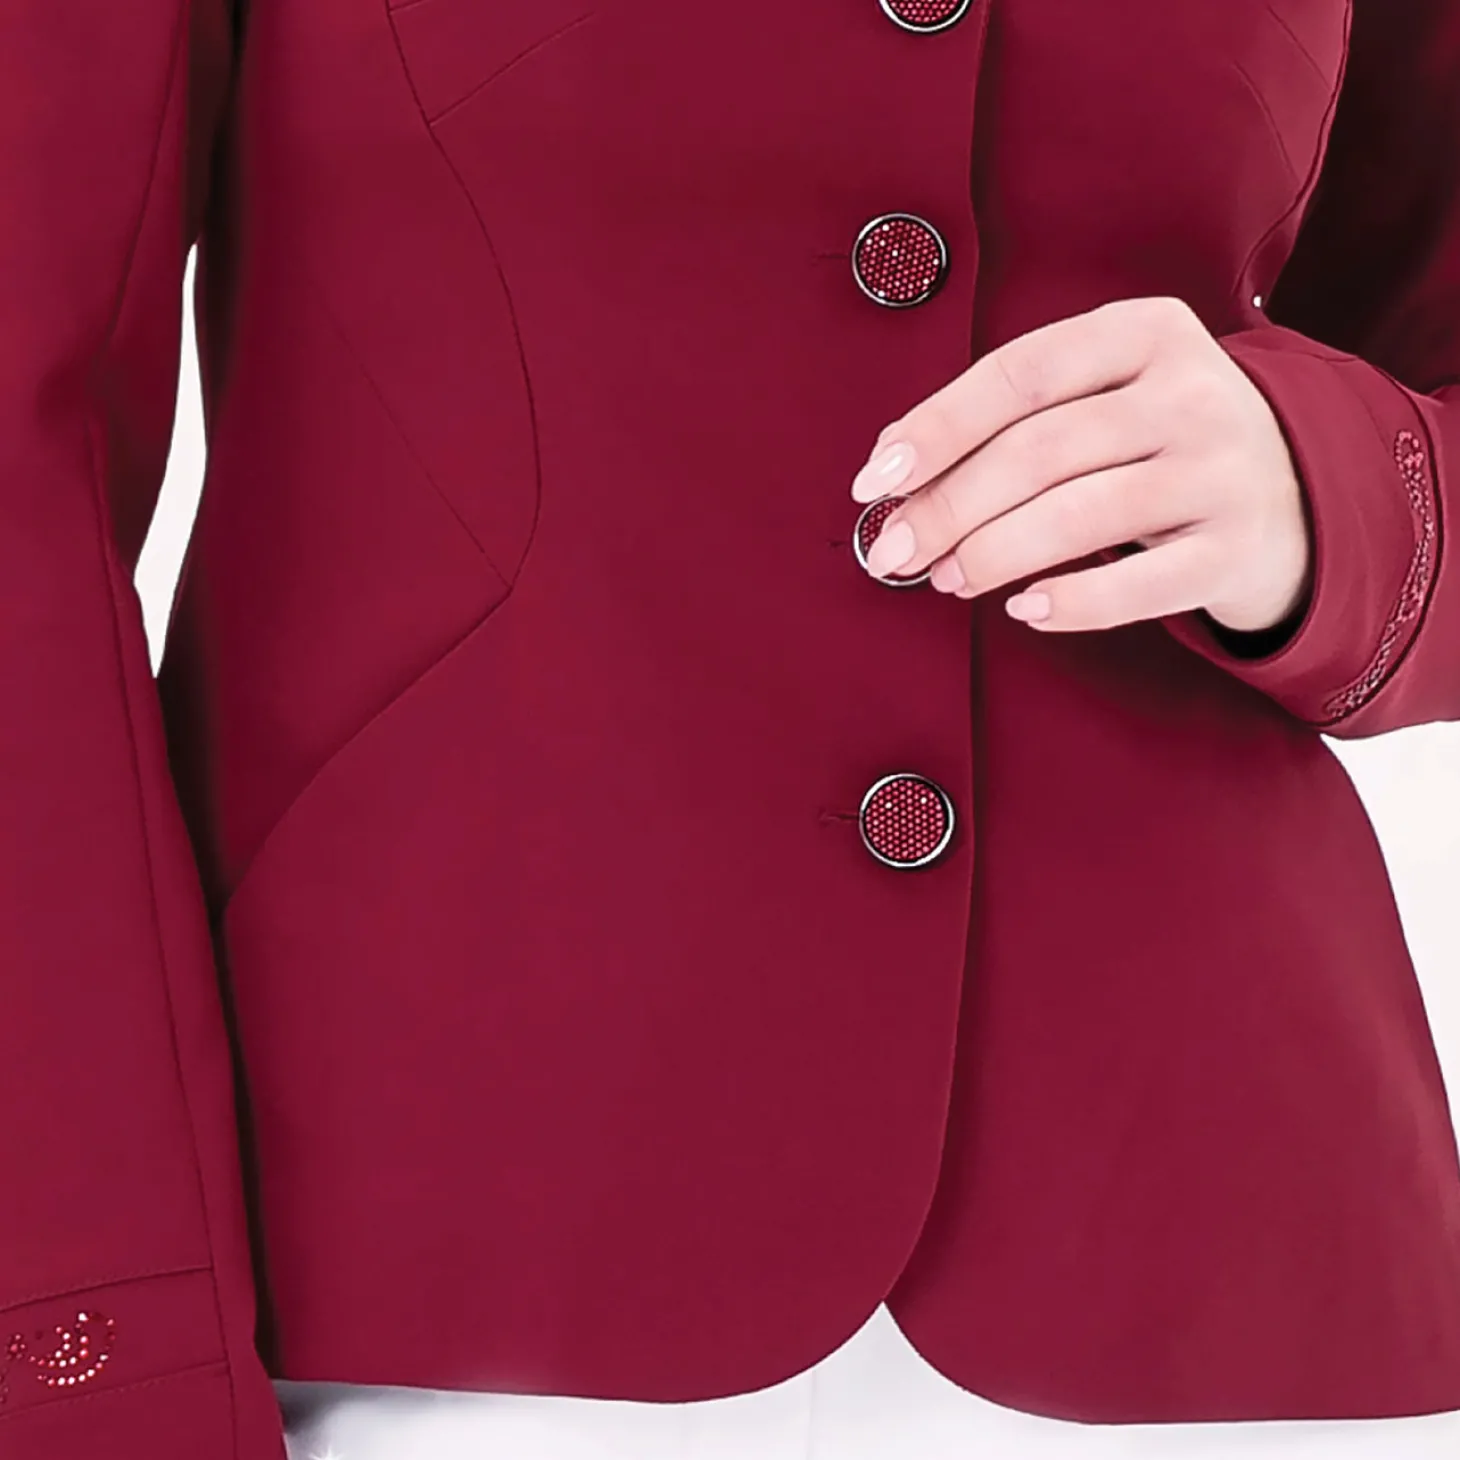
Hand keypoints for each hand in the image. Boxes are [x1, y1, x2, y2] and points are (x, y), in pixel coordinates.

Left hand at [850, 296, 1314, 635]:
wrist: (1295, 490)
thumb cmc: (1159, 439)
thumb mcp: (1106, 391)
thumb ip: (1014, 414)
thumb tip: (896, 468)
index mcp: (1146, 331)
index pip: (1020, 373)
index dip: (938, 426)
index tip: (876, 477)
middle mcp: (1192, 393)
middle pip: (1038, 451)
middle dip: (949, 506)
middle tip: (894, 548)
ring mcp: (1221, 472)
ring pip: (1078, 517)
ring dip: (992, 553)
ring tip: (945, 577)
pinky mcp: (1232, 549)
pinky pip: (1135, 586)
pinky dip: (1070, 604)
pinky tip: (1023, 609)